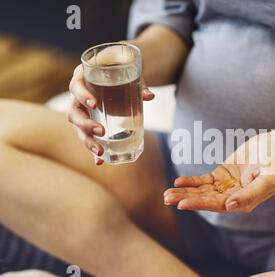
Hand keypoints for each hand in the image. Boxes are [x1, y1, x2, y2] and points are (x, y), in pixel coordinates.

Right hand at [67, 44, 153, 164]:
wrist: (115, 68)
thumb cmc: (118, 66)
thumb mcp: (127, 69)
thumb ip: (137, 82)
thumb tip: (150, 96)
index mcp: (82, 78)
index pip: (76, 86)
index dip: (82, 96)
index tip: (94, 103)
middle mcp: (77, 96)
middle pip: (74, 113)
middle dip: (86, 125)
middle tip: (102, 131)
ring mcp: (82, 111)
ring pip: (78, 129)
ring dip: (88, 141)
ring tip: (100, 153)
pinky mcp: (89, 121)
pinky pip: (88, 137)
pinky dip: (93, 150)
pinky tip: (100, 161)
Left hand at [164, 131, 274, 212]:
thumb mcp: (267, 179)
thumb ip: (249, 194)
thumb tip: (229, 207)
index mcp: (244, 202)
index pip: (217, 205)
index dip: (199, 204)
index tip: (182, 204)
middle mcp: (233, 196)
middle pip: (205, 199)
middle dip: (186, 199)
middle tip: (167, 199)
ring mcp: (227, 185)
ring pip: (202, 191)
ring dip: (185, 192)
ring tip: (167, 194)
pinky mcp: (223, 174)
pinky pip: (204, 180)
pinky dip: (191, 181)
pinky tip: (178, 182)